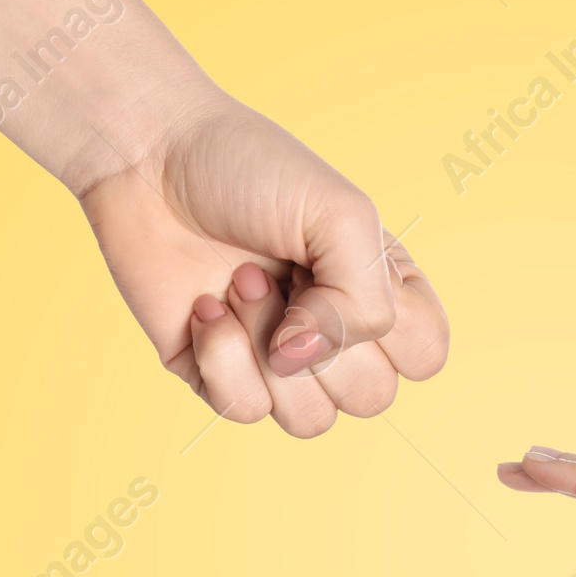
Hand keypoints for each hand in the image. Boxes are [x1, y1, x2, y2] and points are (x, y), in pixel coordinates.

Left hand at [79, 88, 448, 436]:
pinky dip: (220, 354)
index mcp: (381, 293)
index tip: (348, 265)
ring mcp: (278, 363)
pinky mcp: (219, 377)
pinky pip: (244, 410)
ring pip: (311, 419)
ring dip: (266, 343)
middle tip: (285, 268)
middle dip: (323, 336)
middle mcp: (336, 336)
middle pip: (371, 398)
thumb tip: (303, 362)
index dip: (393, 328)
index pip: (427, 357)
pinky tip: (204, 305)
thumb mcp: (342, 215)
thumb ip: (366, 302)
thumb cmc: (251, 171)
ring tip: (241, 279)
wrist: (149, 157)